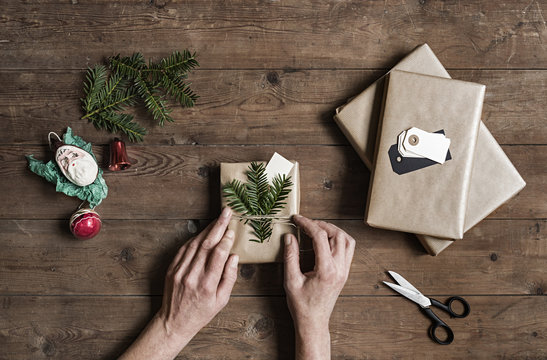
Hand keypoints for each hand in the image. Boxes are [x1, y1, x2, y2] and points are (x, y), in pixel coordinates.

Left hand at [158, 206, 238, 339]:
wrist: (174, 322)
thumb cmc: (201, 312)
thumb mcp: (221, 301)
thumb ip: (229, 278)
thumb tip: (234, 257)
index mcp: (206, 284)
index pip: (217, 255)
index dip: (225, 240)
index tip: (232, 230)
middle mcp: (192, 275)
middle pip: (206, 244)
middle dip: (218, 226)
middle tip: (226, 213)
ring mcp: (180, 271)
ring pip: (195, 244)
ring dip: (207, 229)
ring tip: (217, 219)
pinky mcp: (172, 269)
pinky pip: (184, 249)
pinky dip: (195, 238)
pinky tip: (203, 232)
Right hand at [283, 215, 354, 359]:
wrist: (314, 323)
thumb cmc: (301, 305)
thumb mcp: (291, 281)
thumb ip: (291, 257)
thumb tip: (289, 237)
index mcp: (326, 270)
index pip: (320, 237)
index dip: (307, 224)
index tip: (297, 219)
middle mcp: (339, 268)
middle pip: (337, 235)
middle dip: (321, 225)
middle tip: (306, 223)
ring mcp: (344, 271)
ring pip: (347, 240)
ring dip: (333, 230)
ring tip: (317, 229)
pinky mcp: (345, 273)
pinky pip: (349, 249)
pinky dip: (339, 239)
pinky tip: (326, 240)